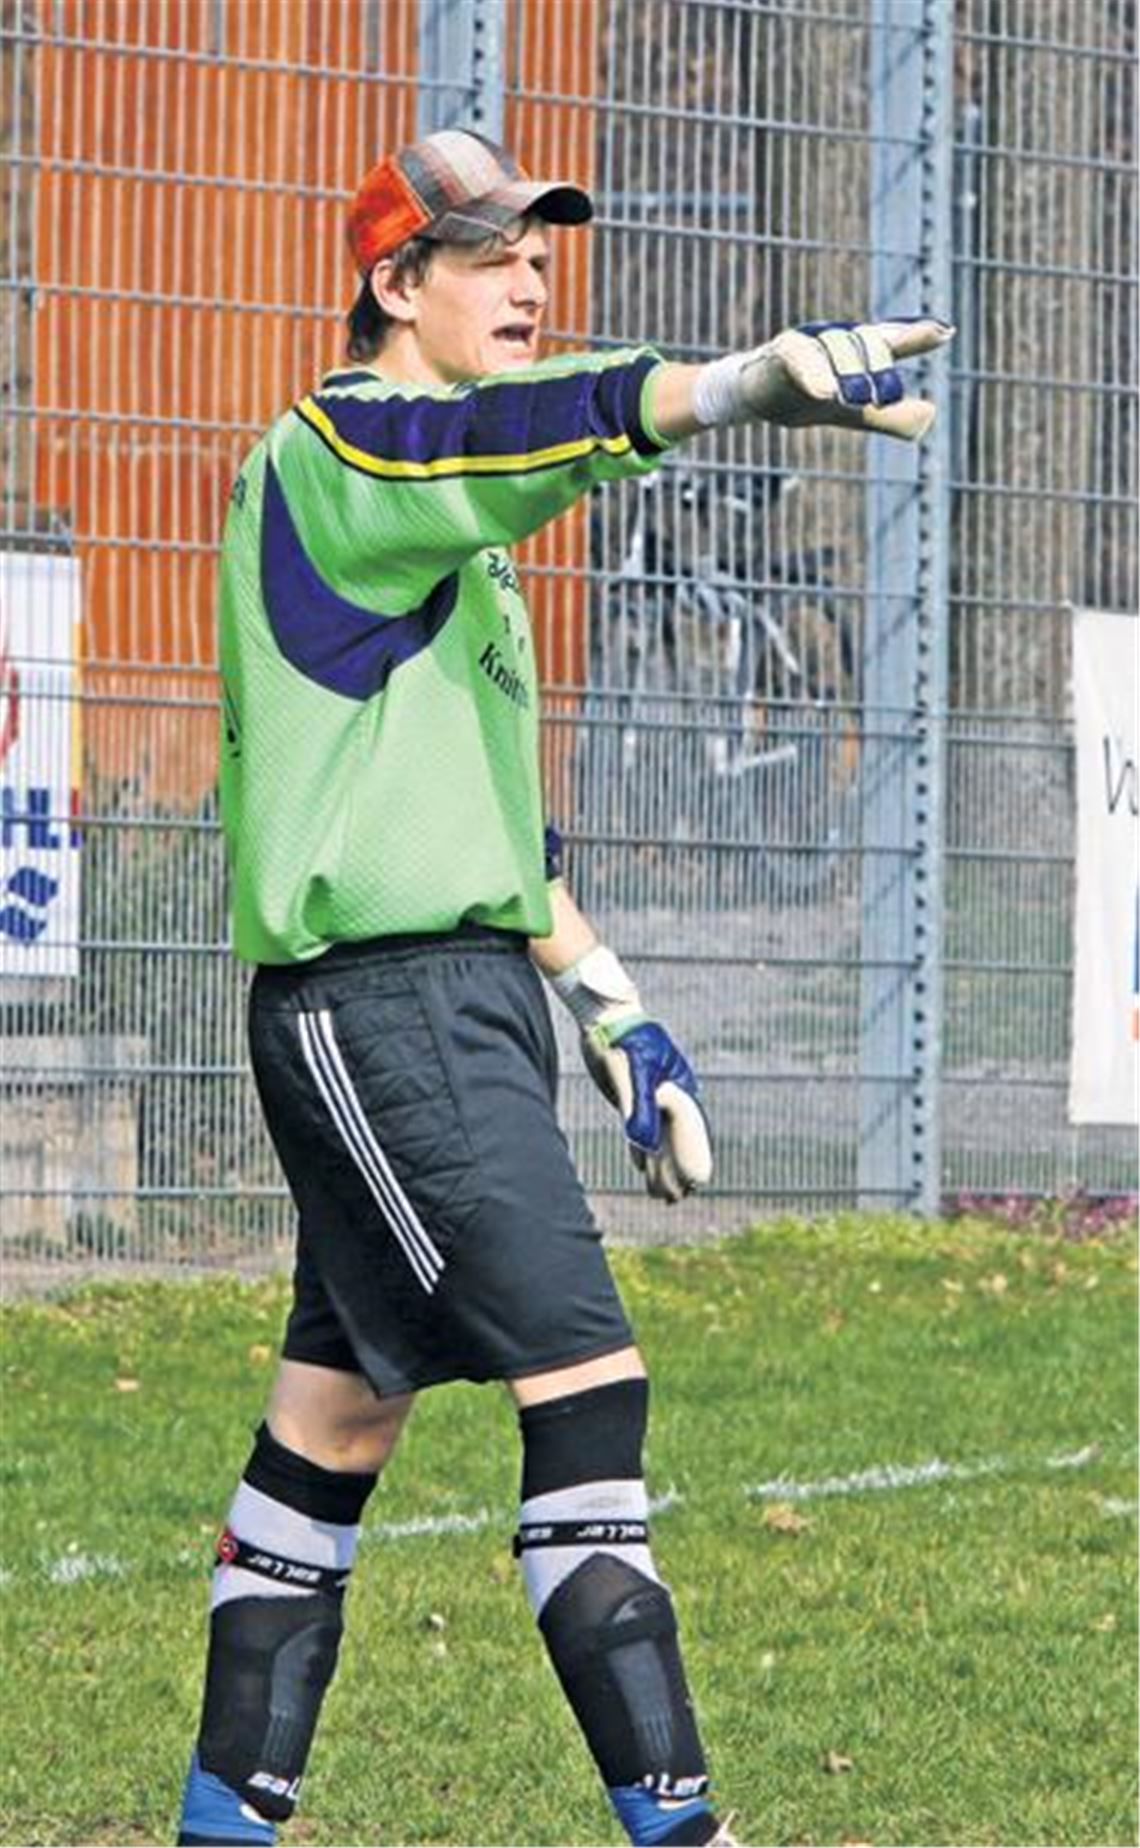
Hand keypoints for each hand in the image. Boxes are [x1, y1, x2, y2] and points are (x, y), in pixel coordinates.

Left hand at [548, 943, 712, 1203]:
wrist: (604, 1015)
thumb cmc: (621, 1038)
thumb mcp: (630, 1072)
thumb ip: (638, 1107)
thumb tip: (642, 1145)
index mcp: (676, 1089)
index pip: (690, 1131)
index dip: (692, 1158)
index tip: (695, 1184)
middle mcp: (669, 1095)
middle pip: (678, 1138)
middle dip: (678, 1168)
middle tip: (676, 1198)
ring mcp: (653, 1095)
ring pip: (661, 1136)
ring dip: (661, 1164)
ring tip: (661, 1194)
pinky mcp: (634, 1094)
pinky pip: (644, 1128)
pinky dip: (644, 1149)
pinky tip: (640, 1165)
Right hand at [740, 317, 953, 440]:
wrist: (757, 398)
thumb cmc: (808, 396)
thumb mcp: (856, 413)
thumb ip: (893, 417)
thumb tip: (930, 414)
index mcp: (859, 351)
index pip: (892, 339)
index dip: (917, 335)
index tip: (945, 332)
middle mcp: (837, 338)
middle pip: (866, 343)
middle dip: (878, 367)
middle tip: (884, 398)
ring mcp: (809, 342)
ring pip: (835, 347)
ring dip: (850, 371)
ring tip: (858, 400)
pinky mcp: (779, 354)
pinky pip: (798, 356)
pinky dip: (813, 372)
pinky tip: (826, 393)